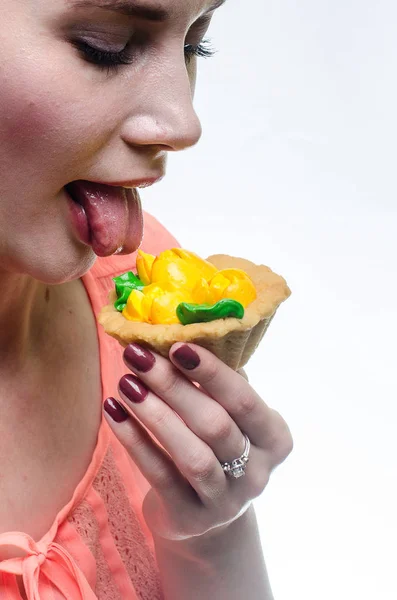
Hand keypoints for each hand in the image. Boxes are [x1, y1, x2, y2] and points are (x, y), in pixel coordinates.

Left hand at [103, 343, 292, 541]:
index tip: (177, 345)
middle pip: (215, 424)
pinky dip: (135, 441)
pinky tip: (114, 411)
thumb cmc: (217, 450)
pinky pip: (160, 476)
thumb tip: (184, 334)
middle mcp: (257, 473)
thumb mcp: (230, 419)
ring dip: (155, 413)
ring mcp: (226, 502)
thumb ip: (218, 385)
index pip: (245, 401)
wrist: (207, 518)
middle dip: (174, 386)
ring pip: (191, 453)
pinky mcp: (190, 519)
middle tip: (138, 355)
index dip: (212, 372)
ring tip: (126, 382)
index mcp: (275, 439)